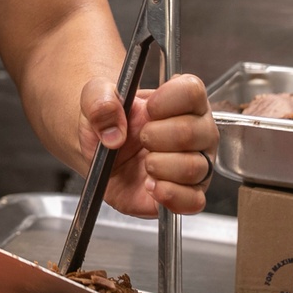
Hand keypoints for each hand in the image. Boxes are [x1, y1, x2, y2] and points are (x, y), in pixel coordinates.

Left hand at [77, 73, 217, 217]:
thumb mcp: (94, 98)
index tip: (147, 109)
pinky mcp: (189, 194)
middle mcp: (198, 131)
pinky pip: (194, 201)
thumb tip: (113, 131)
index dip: (167, 100)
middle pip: (193, 132)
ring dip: (159, 166)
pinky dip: (169, 195)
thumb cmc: (110, 122)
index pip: (192, 91)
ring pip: (195, 167)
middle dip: (156, 136)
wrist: (103, 154)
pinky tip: (150, 185)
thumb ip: (98, 100)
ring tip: (144, 163)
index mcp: (183, 100)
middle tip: (141, 138)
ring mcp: (197, 163)